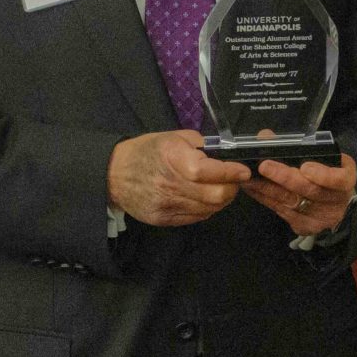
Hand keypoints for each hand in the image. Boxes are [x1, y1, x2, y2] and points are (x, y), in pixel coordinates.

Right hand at [108, 131, 246, 226]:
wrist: (114, 174)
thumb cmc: (148, 151)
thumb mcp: (174, 137)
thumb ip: (203, 145)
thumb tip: (228, 155)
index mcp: (172, 158)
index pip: (206, 172)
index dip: (230, 173)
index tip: (243, 171)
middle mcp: (168, 184)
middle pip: (215, 196)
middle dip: (231, 188)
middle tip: (233, 180)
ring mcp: (165, 205)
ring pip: (209, 209)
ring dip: (221, 199)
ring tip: (217, 187)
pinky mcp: (162, 219)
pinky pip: (196, 217)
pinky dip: (206, 208)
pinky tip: (201, 197)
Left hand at [247, 153, 356, 237]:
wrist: (334, 206)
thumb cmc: (326, 175)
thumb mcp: (322, 158)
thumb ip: (296, 147)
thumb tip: (266, 136)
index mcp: (346, 179)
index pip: (339, 180)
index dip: (323, 175)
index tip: (305, 167)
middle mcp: (335, 200)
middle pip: (310, 190)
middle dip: (285, 177)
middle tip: (264, 166)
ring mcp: (320, 216)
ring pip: (291, 202)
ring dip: (268, 188)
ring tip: (249, 177)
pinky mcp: (305, 226)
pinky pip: (282, 212)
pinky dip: (265, 199)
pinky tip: (252, 189)